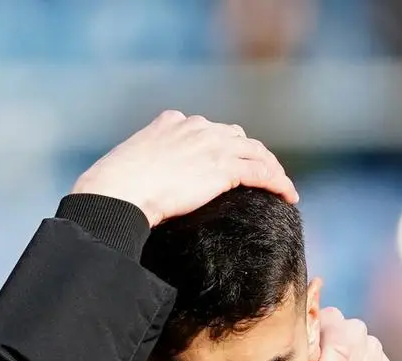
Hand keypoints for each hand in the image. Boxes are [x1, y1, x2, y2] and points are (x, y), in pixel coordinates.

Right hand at [72, 110, 298, 226]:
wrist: (117, 193)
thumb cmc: (113, 190)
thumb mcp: (127, 167)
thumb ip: (143, 168)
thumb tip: (138, 189)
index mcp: (171, 123)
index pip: (208, 129)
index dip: (224, 145)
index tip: (230, 161)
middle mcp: (196, 127)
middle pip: (237, 137)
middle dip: (252, 154)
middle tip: (262, 174)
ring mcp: (212, 145)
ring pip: (256, 152)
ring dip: (272, 168)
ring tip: (282, 186)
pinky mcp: (224, 168)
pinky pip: (262, 173)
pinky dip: (279, 183)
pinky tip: (288, 196)